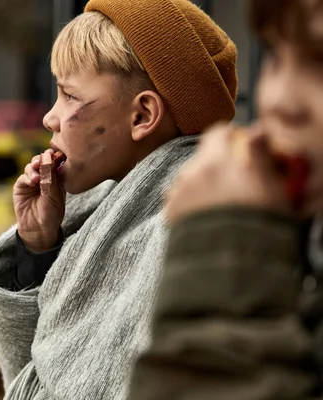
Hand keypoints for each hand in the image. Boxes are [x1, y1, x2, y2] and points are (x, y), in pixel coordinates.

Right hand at [14, 149, 65, 251]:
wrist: (38, 229)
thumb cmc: (51, 214)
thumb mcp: (55, 194)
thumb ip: (51, 176)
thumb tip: (48, 156)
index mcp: (56, 178)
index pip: (54, 162)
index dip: (53, 156)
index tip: (54, 153)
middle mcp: (44, 177)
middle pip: (41, 161)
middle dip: (42, 159)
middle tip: (43, 160)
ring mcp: (32, 181)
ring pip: (31, 166)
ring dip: (34, 168)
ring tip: (38, 177)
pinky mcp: (21, 187)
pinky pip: (23, 177)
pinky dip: (27, 177)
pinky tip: (33, 182)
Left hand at [166, 124, 290, 224]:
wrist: (230, 262)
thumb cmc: (259, 225)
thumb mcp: (272, 186)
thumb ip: (261, 155)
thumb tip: (255, 133)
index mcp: (219, 161)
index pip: (217, 133)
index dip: (228, 138)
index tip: (237, 146)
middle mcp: (193, 172)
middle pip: (201, 158)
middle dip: (216, 166)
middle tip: (234, 183)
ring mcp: (179, 192)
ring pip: (189, 179)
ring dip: (201, 185)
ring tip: (219, 205)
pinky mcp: (170, 212)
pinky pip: (179, 200)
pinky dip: (190, 204)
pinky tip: (205, 218)